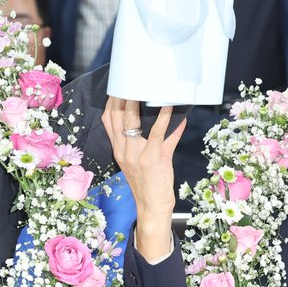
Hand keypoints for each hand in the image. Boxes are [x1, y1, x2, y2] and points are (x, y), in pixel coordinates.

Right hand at [102, 97, 185, 262]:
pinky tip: (170, 106)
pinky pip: (158, 133)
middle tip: (130, 78)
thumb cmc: (152, 184)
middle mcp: (123, 150)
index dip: (112, 102)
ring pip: (132, 121)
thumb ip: (164, 140)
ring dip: (139, 102)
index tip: (118, 86)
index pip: (109, 121)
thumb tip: (178, 121)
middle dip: (122, 95)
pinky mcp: (151, 158)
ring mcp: (135, 154)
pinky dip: (165, 118)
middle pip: (117, 116)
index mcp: (119, 149)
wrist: (152, 208)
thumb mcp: (151, 159)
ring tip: (147, 86)